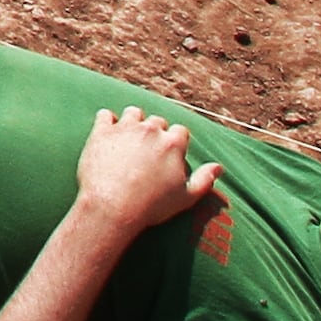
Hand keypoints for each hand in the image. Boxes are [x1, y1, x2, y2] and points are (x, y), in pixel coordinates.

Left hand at [72, 107, 219, 234]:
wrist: (113, 207)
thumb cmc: (152, 206)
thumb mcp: (186, 198)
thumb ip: (205, 180)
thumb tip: (219, 167)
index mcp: (173, 143)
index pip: (180, 131)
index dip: (176, 142)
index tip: (170, 153)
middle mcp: (150, 130)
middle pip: (157, 121)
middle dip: (155, 133)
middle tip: (148, 151)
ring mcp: (125, 128)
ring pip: (133, 113)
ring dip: (134, 122)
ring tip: (130, 138)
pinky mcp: (101, 132)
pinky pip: (105, 115)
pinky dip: (107, 121)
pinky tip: (108, 134)